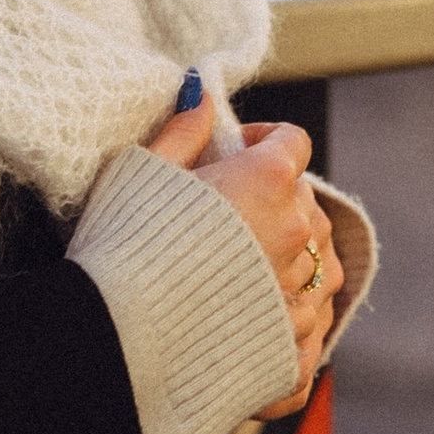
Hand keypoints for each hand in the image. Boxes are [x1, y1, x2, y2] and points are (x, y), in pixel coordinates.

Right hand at [142, 95, 342, 412]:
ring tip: (241, 262)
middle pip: (304, 199)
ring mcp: (297, 287)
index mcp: (266, 179)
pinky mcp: (291, 337)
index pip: (293, 141)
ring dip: (287, 252)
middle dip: (273, 196)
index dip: (265, 140)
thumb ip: (184, 130)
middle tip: (227, 209)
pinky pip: (310, 313)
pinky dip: (291, 307)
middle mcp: (294, 231)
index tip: (236, 150)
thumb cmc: (124, 247)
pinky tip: (256, 308)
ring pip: (315, 257)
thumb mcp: (144, 170)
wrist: (118, 339)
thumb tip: (203, 94)